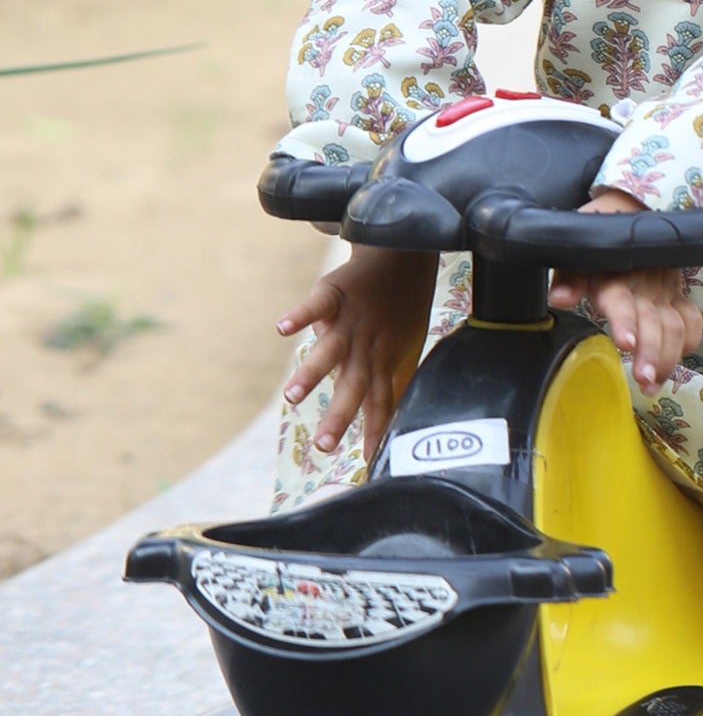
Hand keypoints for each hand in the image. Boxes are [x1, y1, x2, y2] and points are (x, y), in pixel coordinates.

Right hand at [277, 246, 437, 458]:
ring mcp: (348, 320)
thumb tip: (396, 417)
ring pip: (330, 351)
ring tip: (291, 396)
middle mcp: (365, 345)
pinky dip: (300, 316)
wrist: (402, 255)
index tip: (370, 460)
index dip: (376, 429)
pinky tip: (282, 328)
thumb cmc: (402, 308)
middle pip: (353, 384)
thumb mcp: (408, 347)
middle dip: (339, 415)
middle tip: (324, 446)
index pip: (380, 400)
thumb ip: (397, 381)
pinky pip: (316, 305)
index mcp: (382, 359)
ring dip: (311, 373)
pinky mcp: (334, 293)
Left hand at [548, 189, 702, 395]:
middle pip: (654, 322)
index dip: (625, 321)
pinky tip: (677, 360)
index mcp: (615, 276)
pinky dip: (689, 341)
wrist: (632, 208)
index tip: (626, 344)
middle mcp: (643, 286)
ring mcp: (664, 292)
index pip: (621, 300)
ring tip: (654, 383)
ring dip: (668, 357)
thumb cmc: (598, 236)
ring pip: (674, 327)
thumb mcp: (576, 252)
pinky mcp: (676, 296)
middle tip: (645, 380)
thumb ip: (569, 276)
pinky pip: (691, 320)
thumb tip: (560, 299)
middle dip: (652, 353)